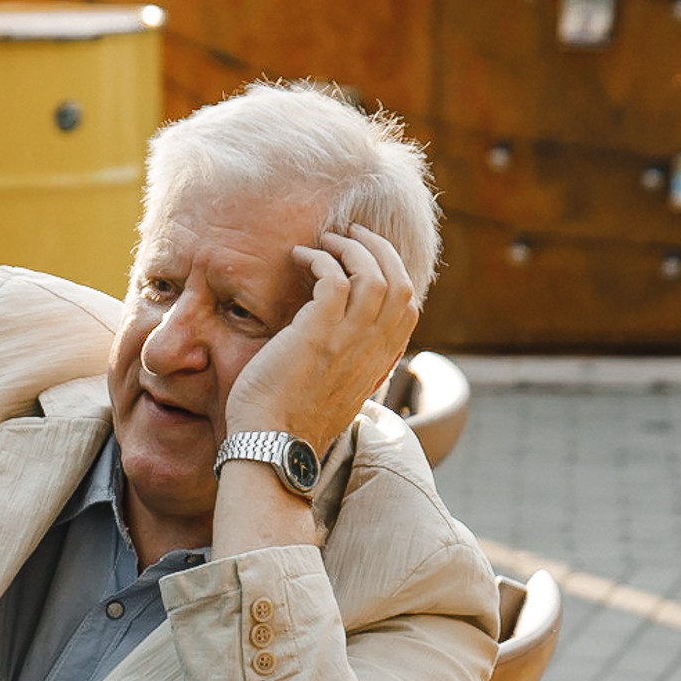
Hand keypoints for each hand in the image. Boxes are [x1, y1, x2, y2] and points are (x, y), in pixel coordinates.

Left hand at [219, 225, 418, 445]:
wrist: (273, 446)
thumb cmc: (292, 419)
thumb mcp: (337, 390)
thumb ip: (350, 362)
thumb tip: (343, 340)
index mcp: (380, 361)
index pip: (408, 304)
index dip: (392, 270)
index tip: (366, 256)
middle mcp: (373, 350)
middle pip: (399, 282)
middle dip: (377, 248)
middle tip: (349, 234)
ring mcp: (348, 342)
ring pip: (373, 275)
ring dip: (349, 248)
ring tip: (324, 241)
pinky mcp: (318, 335)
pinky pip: (334, 278)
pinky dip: (320, 259)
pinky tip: (298, 258)